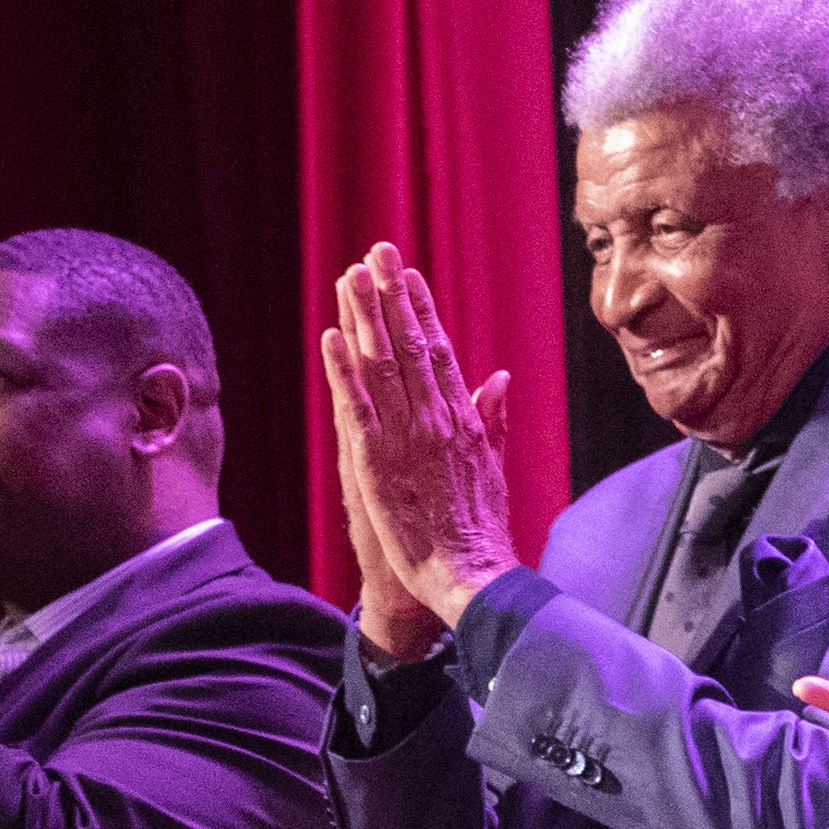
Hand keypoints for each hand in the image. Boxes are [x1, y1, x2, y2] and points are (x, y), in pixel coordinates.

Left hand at [320, 243, 521, 657]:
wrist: (470, 576)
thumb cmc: (479, 531)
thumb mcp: (492, 467)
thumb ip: (490, 419)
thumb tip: (496, 378)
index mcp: (462, 420)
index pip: (438, 351)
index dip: (419, 309)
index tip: (406, 275)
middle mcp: (435, 419)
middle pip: (408, 346)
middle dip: (391, 296)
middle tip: (376, 252)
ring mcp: (406, 438)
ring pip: (381, 366)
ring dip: (364, 318)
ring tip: (351, 276)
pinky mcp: (377, 463)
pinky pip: (357, 408)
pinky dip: (344, 371)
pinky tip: (332, 337)